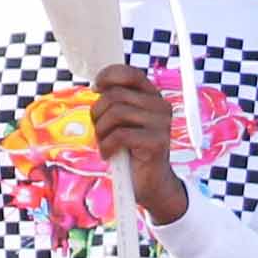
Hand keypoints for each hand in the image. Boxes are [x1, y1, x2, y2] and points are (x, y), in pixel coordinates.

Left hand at [86, 66, 188, 226]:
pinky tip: (110, 154)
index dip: (108, 76)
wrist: (149, 183)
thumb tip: (97, 86)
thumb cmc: (130, 151)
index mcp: (151, 96)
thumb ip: (114, 102)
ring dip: (102, 132)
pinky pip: (121, 135)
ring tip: (106, 144)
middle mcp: (160, 105)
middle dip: (98, 114)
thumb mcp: (120, 122)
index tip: (96, 88)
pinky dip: (108, 146)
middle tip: (100, 132)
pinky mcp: (158, 142)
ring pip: (116, 113)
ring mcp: (162, 123)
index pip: (129, 73)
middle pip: (115, 96)